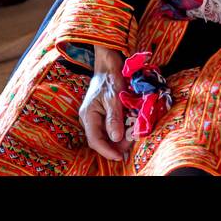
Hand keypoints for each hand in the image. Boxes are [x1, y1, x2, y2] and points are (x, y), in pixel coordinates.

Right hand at [80, 45, 127, 160]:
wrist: (108, 63)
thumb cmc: (110, 78)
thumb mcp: (114, 98)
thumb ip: (114, 118)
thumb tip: (116, 138)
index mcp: (88, 115)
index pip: (95, 140)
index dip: (107, 151)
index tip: (120, 157)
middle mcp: (88, 118)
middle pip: (100, 139)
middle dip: (115, 145)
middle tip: (131, 144)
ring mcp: (94, 116)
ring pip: (105, 134)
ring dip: (119, 138)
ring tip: (131, 137)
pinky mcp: (101, 113)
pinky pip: (109, 127)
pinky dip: (119, 130)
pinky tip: (128, 129)